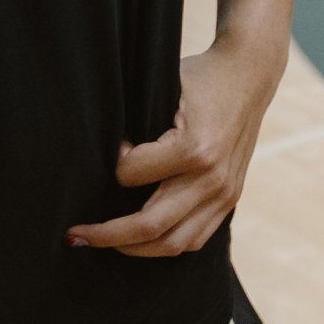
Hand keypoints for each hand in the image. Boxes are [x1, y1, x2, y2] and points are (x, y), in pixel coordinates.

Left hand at [69, 34, 284, 258]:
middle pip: (151, 226)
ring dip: (134, 249)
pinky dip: (164, 245)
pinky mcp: (231, 199)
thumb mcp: (162, 89)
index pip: (131, 176)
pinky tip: (140, 240)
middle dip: (106, 235)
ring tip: (104, 242)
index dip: (111, 168)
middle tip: (75, 236)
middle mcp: (213, 178)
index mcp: (195, 149)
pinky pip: (195, 238)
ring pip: (173, 243)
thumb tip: (105, 159)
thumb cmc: (200, 79)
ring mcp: (225, 193)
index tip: (106, 155)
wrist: (249, 75)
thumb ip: (136, 124)